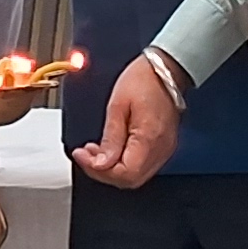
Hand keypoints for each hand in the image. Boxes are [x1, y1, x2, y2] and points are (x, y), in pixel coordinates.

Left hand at [72, 54, 184, 187]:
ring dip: (112, 168)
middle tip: (86, 155)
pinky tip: (112, 149)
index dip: (99, 170)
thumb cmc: (144, 79)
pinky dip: (124, 162)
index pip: (124, 173)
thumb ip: (111, 138)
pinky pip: (142, 165)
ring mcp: (164, 149)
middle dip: (103, 172)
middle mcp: (160, 149)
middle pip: (130, 180)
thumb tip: (101, 164)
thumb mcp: (118, 105)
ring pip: (135, 176)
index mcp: (149, 139)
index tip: (82, 156)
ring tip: (96, 151)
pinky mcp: (163, 146)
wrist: (165, 69)